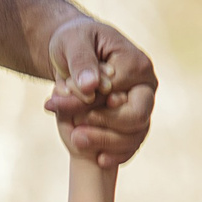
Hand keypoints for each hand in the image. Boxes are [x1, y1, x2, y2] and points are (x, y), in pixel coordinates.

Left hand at [42, 14, 157, 167]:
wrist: (77, 51)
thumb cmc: (76, 42)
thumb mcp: (73, 42)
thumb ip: (82, 62)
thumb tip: (90, 86)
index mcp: (136, 64)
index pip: (116, 93)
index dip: (87, 104)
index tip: (54, 103)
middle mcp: (146, 87)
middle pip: (136, 118)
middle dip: (104, 129)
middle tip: (74, 134)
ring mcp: (143, 106)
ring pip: (135, 135)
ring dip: (106, 143)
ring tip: (76, 141)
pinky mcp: (135, 121)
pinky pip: (133, 144)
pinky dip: (118, 154)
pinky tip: (99, 159)